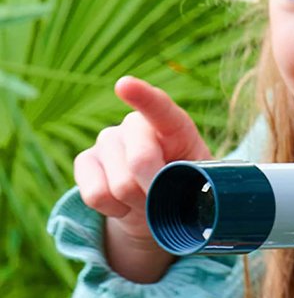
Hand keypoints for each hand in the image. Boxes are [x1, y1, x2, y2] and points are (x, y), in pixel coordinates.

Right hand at [74, 76, 211, 282]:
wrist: (158, 207)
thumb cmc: (187, 188)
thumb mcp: (203, 183)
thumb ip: (204, 184)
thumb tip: (204, 198)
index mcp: (172, 125)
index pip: (159, 108)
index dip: (143, 97)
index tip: (124, 86)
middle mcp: (135, 125)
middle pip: (139, 161)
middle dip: (155, 191)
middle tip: (167, 201)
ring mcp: (107, 141)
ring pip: (119, 186)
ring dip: (138, 204)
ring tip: (148, 201)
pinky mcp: (85, 162)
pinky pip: (95, 195)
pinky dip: (115, 211)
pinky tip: (125, 204)